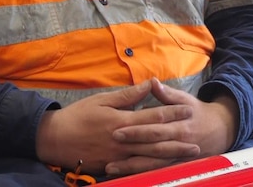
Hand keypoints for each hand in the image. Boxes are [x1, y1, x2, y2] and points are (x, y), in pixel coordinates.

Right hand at [35, 80, 199, 174]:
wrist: (56, 140)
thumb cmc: (78, 116)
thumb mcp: (102, 100)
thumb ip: (127, 95)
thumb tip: (148, 84)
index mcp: (121, 121)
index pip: (153, 117)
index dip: (172, 113)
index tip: (188, 109)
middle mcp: (124, 140)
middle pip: (157, 140)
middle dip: (179, 137)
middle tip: (196, 136)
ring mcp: (119, 157)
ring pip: (151, 157)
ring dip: (172, 155)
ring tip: (189, 153)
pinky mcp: (113, 167)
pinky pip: (138, 168)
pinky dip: (155, 167)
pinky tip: (166, 165)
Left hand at [105, 78, 238, 175]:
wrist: (220, 131)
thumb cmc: (197, 112)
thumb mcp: (185, 99)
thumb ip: (167, 94)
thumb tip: (152, 82)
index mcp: (179, 124)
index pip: (154, 127)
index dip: (136, 130)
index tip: (116, 130)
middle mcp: (178, 142)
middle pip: (152, 147)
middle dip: (130, 149)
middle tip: (110, 149)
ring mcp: (177, 156)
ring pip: (153, 164)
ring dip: (132, 167)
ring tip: (111, 168)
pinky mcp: (176, 165)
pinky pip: (157, 172)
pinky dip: (142, 174)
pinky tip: (127, 175)